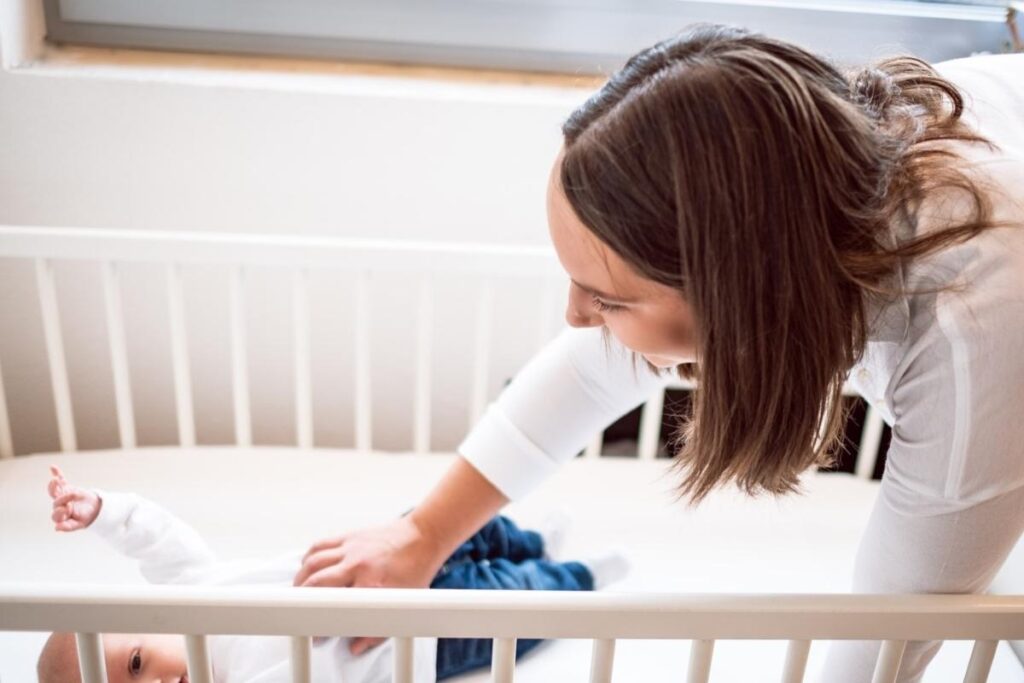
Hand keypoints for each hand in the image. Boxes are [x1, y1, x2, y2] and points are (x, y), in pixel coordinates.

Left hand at [47, 465, 100, 530]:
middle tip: (72, 495)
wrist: (93, 508)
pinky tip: (53, 467)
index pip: (56, 515)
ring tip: (55, 480)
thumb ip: (69, 527)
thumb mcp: (79, 524)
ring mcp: (62, 496)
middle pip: (56, 502)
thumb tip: (56, 528)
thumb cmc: (85, 518)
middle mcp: (60, 506)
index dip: (59, 512)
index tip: (66, 509)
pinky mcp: (66, 488)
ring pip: (55, 491)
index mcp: (62, 516)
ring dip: (53, 485)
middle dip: (63, 498)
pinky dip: (57, 473)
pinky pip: (61, 480)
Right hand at [294, 515, 445, 654]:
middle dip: (302, 600)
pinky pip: (319, 546)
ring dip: (300, 579)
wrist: (422, 538)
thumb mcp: (402, 606)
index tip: (316, 634)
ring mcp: (351, 548)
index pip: (336, 606)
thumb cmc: (414, 572)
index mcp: (371, 584)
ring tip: (299, 593)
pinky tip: (307, 568)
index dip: (321, 623)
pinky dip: (308, 558)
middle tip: (301, 612)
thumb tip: (354, 646)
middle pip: (315, 582)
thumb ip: (377, 630)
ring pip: (312, 562)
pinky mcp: (349, 536)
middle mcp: (358, 565)